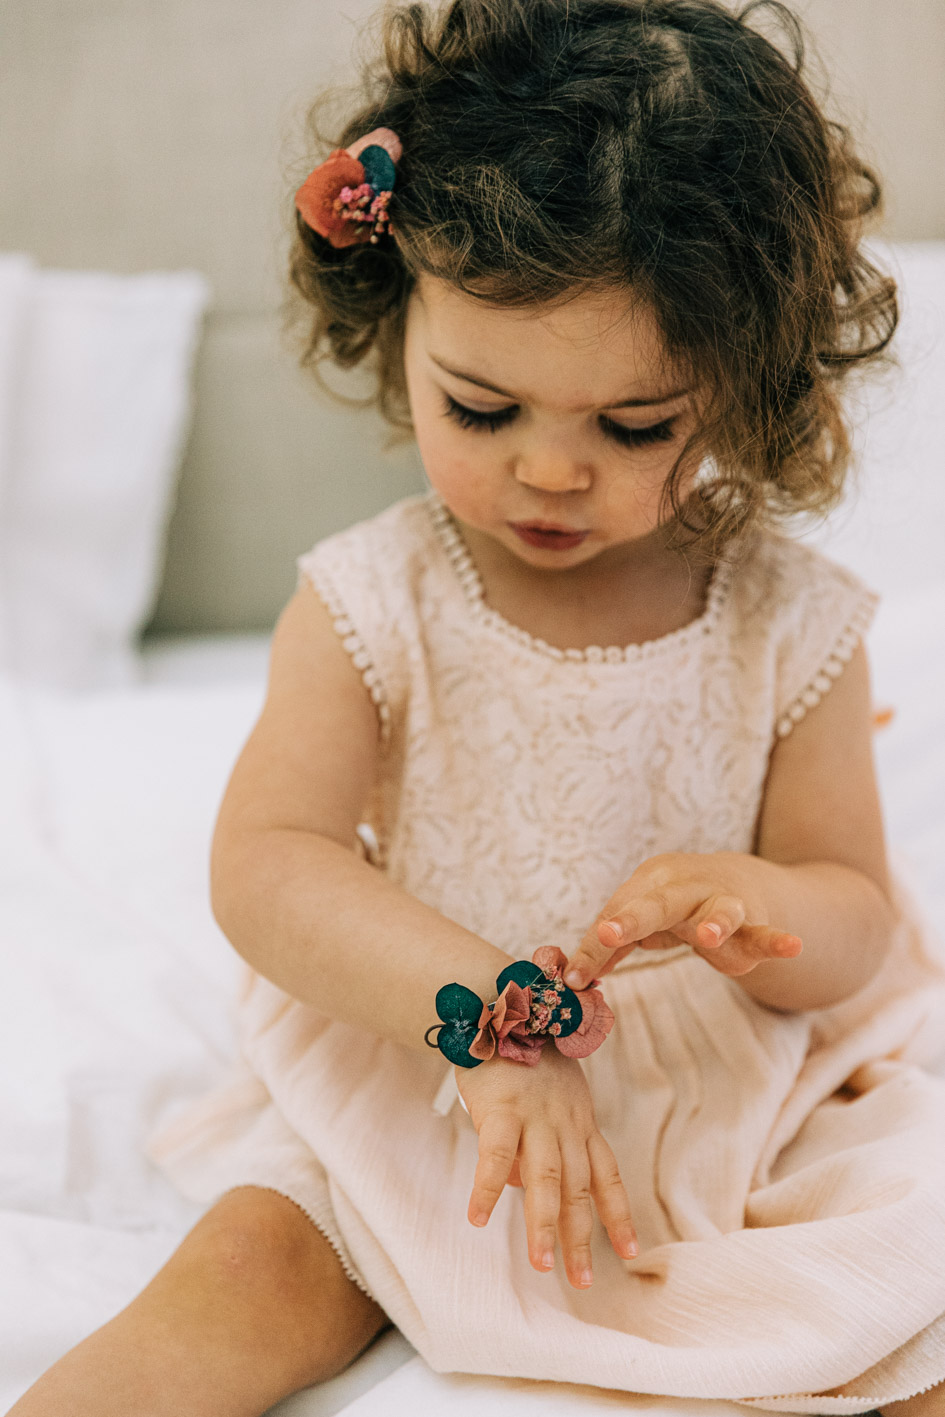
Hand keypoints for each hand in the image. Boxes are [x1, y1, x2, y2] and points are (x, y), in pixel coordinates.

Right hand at [455, 1044, 638, 1288]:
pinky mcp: (501, 1108)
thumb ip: (543, 1141)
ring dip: (544, 1225)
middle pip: (578, 1188)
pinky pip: (495, 1155)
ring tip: (542, 1265)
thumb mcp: (547, 1096)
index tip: (629, 1252)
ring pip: (546, 1179)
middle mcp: (565, 1122)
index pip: (606, 1175)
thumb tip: (528, 1189)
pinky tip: (478, 1218)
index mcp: (579, 1120)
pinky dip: (488, 1189)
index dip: (618, 1215)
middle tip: (581, 1282)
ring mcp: (535, 1115)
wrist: (498, 1003)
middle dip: (581, 1238)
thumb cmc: (519, 1055)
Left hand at [563, 851, 802, 989]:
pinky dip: (776, 940)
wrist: (737, 881)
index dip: (594, 947)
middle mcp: (685, 886)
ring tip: (708, 936)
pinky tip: (792, 946)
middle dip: (632, 917)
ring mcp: (723, 902)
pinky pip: (764, 933)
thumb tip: (573, 979)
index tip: (574, 978)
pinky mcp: (753, 924)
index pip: (616, 917)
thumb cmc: (675, 905)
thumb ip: (610, 947)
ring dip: (712, 922)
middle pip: (657, 903)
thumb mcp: (641, 921)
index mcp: (650, 882)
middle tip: (608, 932)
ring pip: (718, 910)